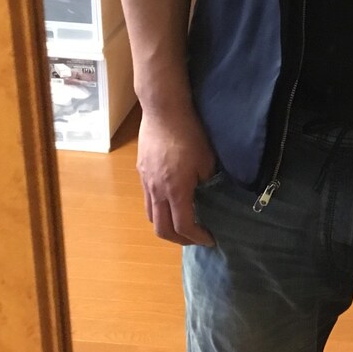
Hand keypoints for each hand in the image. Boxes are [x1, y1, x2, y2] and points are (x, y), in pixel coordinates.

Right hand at [136, 104, 217, 245]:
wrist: (163, 111)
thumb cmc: (189, 134)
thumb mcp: (207, 162)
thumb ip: (208, 184)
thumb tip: (211, 196)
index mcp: (175, 191)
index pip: (183, 226)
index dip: (197, 238)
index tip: (209, 239)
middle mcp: (157, 191)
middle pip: (161, 229)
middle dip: (179, 240)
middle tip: (194, 238)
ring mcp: (146, 182)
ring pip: (151, 216)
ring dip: (166, 225)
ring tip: (181, 223)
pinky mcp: (141, 172)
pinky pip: (148, 200)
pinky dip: (160, 209)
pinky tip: (171, 201)